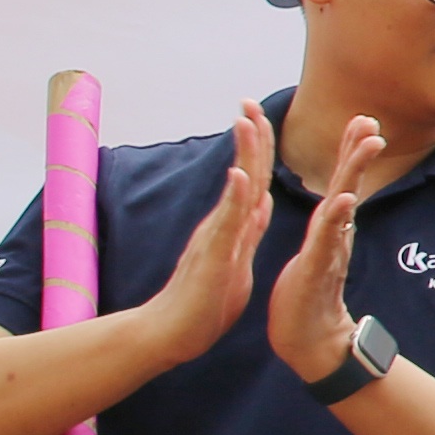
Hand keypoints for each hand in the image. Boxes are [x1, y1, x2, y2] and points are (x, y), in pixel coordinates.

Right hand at [137, 103, 279, 369]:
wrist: (173, 334)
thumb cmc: (204, 303)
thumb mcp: (235, 258)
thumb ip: (246, 228)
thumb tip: (260, 202)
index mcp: (234, 225)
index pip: (252, 178)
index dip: (259, 147)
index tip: (262, 115)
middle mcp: (223, 224)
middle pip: (243, 172)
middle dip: (250, 136)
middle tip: (250, 100)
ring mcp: (216, 237)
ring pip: (235, 189)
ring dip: (243, 154)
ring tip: (247, 120)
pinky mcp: (212, 257)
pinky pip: (226, 224)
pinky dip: (234, 198)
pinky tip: (240, 174)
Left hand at [265, 115, 381, 382]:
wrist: (311, 346)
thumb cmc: (308, 302)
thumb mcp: (316, 256)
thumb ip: (328, 231)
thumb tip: (339, 210)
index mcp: (327, 231)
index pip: (340, 183)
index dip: (350, 152)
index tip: (361, 120)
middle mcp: (334, 236)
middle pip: (347, 185)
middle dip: (358, 152)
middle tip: (371, 121)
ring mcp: (328, 251)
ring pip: (342, 204)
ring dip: (354, 172)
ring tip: (368, 143)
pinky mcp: (316, 270)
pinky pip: (327, 240)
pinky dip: (338, 218)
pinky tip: (347, 199)